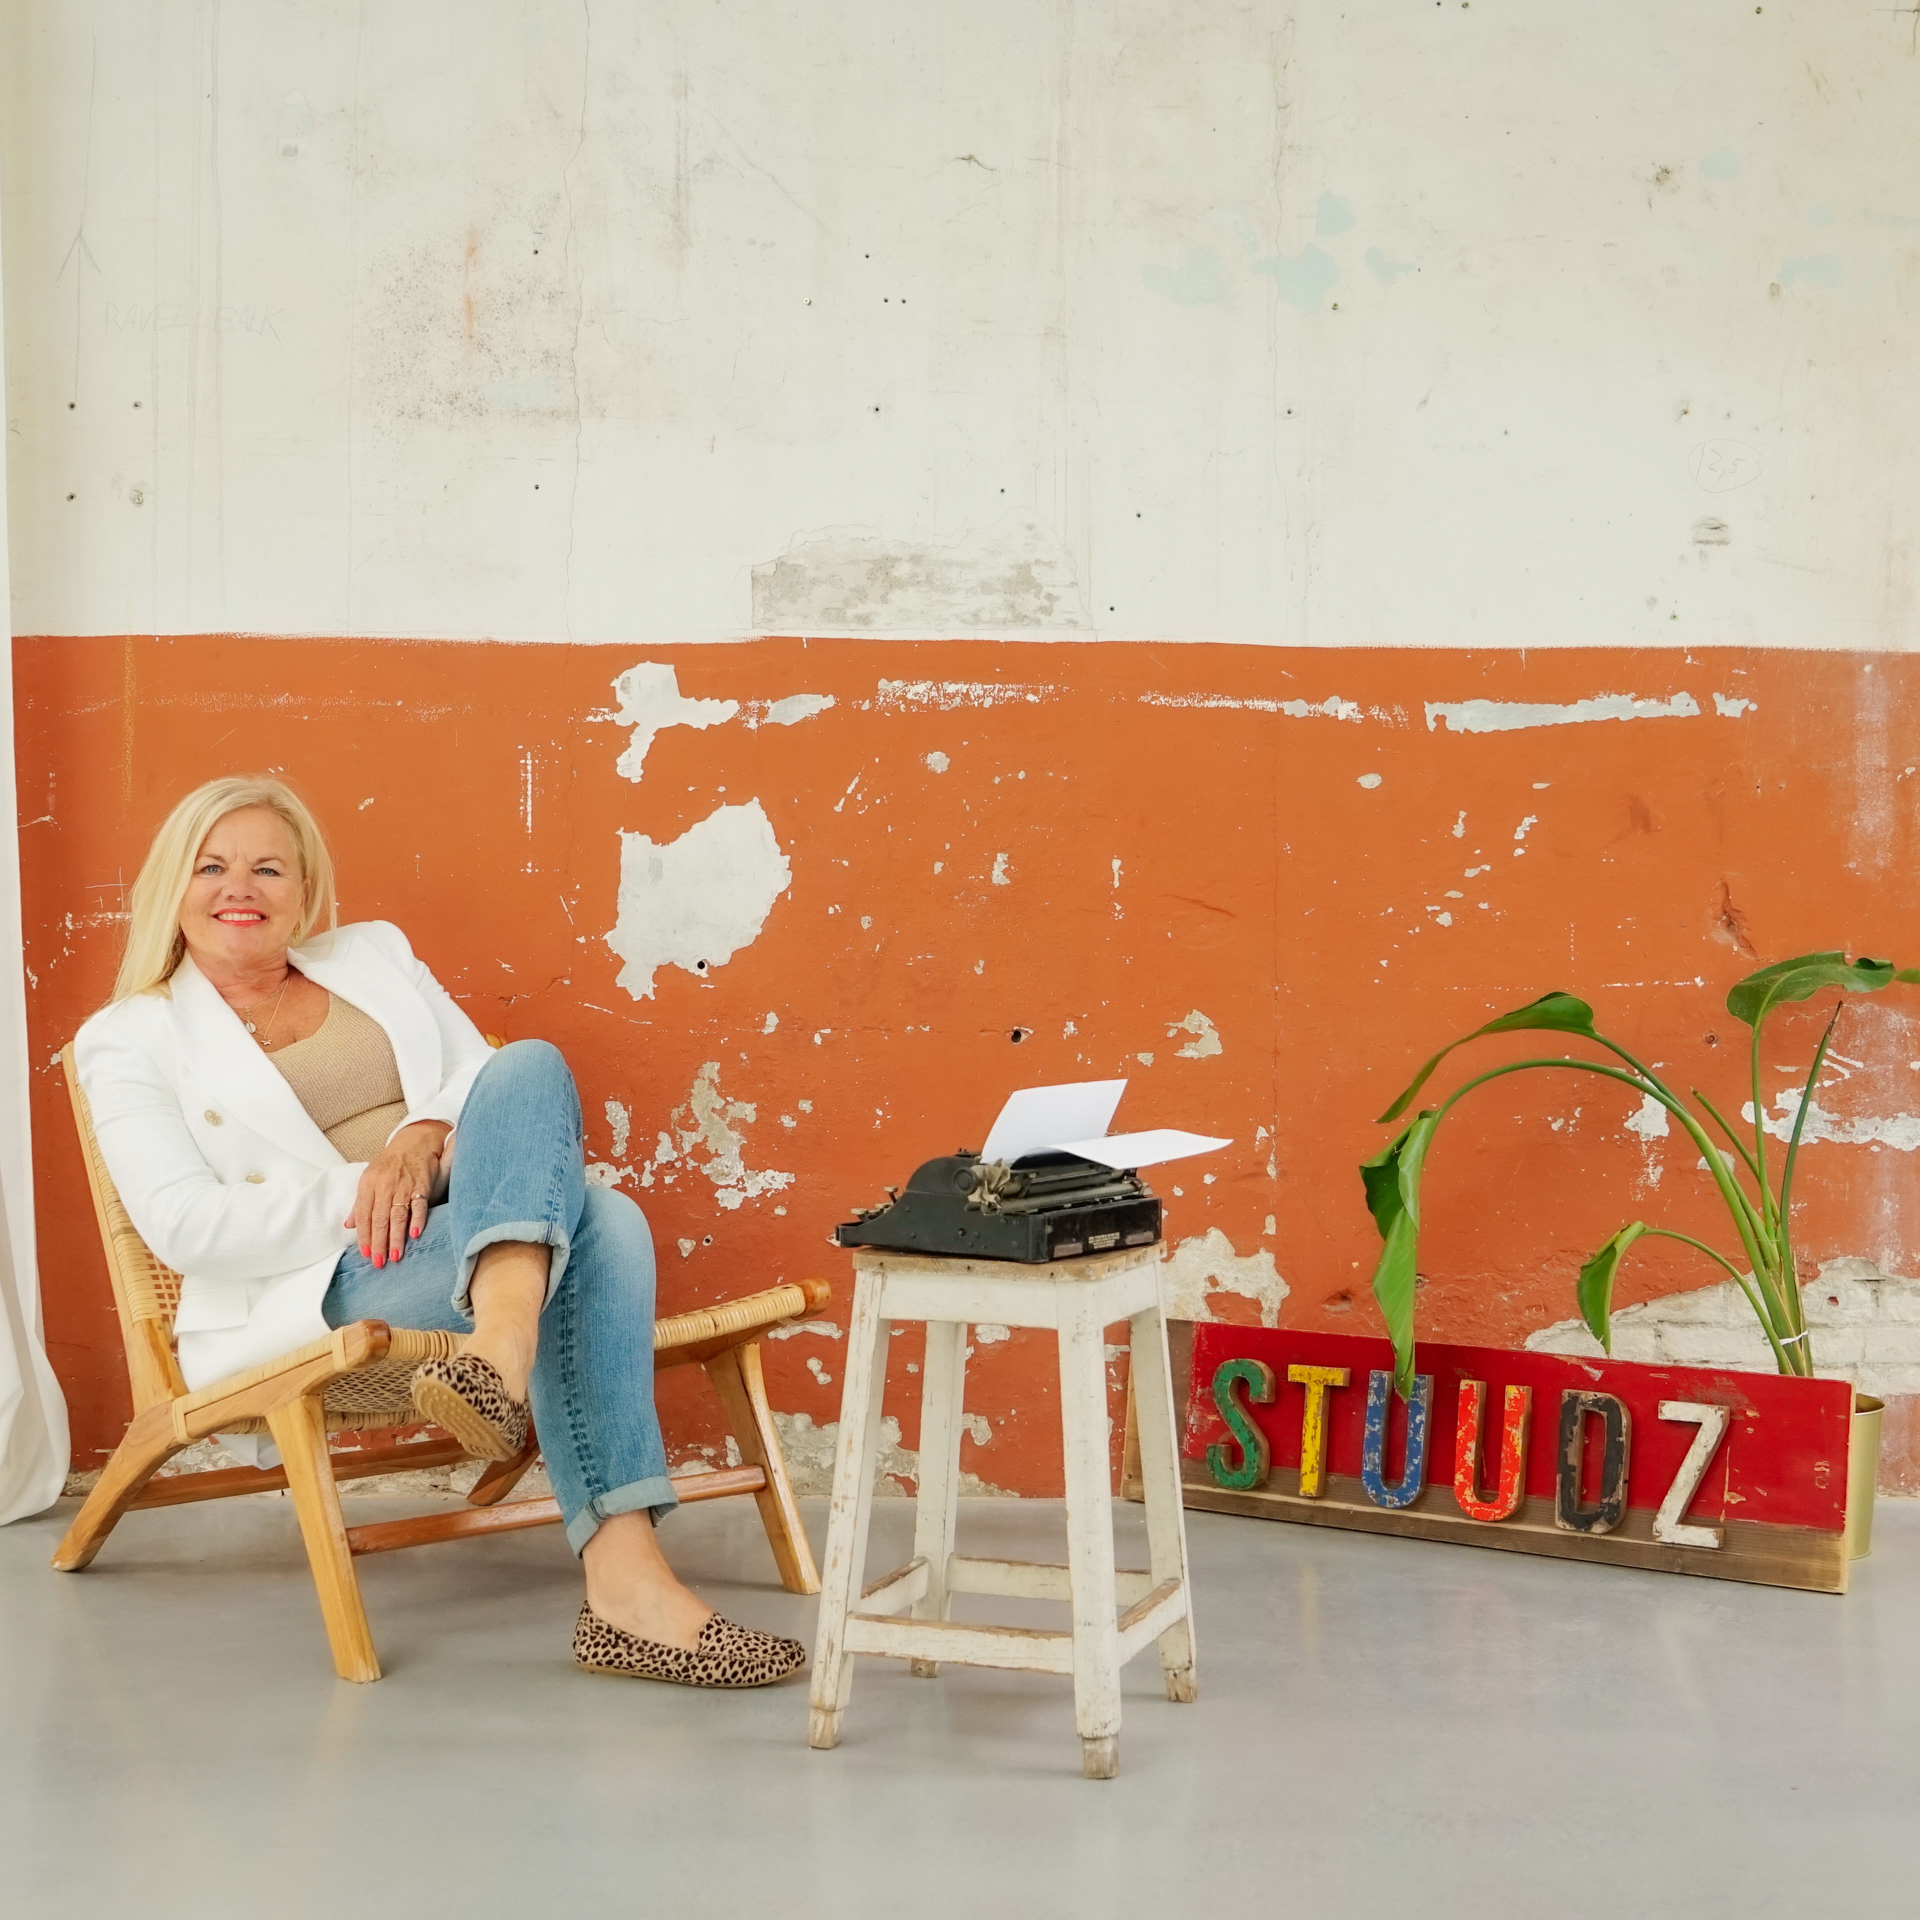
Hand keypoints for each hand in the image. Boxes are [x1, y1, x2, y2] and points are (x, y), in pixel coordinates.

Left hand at [346, 1121, 451, 1266]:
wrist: (414, 1142)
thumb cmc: (390, 1164)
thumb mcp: (370, 1179)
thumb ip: (360, 1203)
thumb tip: (349, 1225)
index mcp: (369, 1185)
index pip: (364, 1214)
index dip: (364, 1235)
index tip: (364, 1254)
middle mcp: (385, 1186)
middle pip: (380, 1218)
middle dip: (378, 1242)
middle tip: (378, 1262)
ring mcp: (404, 1186)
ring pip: (398, 1215)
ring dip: (395, 1237)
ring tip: (394, 1256)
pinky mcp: (422, 1185)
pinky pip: (419, 1205)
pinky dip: (417, 1220)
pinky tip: (415, 1234)